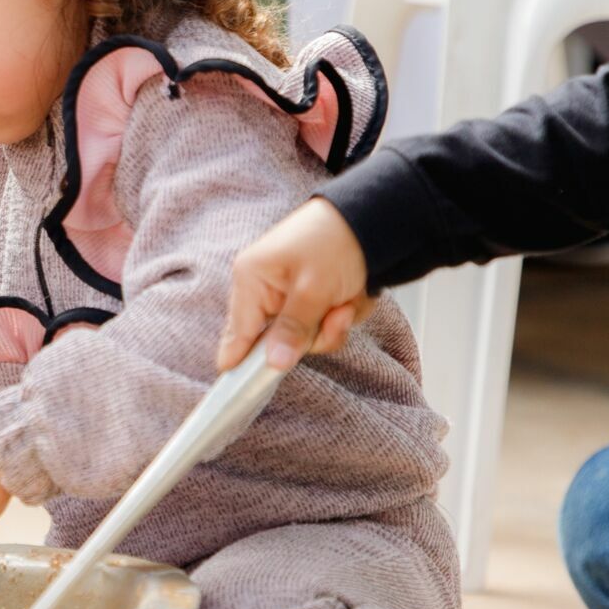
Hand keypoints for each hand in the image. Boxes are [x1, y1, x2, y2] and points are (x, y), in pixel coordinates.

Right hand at [217, 197, 372, 372]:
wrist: (372, 219)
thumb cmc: (334, 240)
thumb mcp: (314, 288)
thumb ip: (292, 329)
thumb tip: (272, 364)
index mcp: (251, 279)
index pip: (237, 334)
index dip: (240, 363)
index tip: (245, 390)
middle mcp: (263, 291)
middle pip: (275, 343)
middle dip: (311, 335)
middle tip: (333, 316)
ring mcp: (287, 298)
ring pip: (303, 340)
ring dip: (331, 327)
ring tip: (345, 302)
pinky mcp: (308, 303)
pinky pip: (321, 330)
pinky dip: (339, 319)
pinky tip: (348, 299)